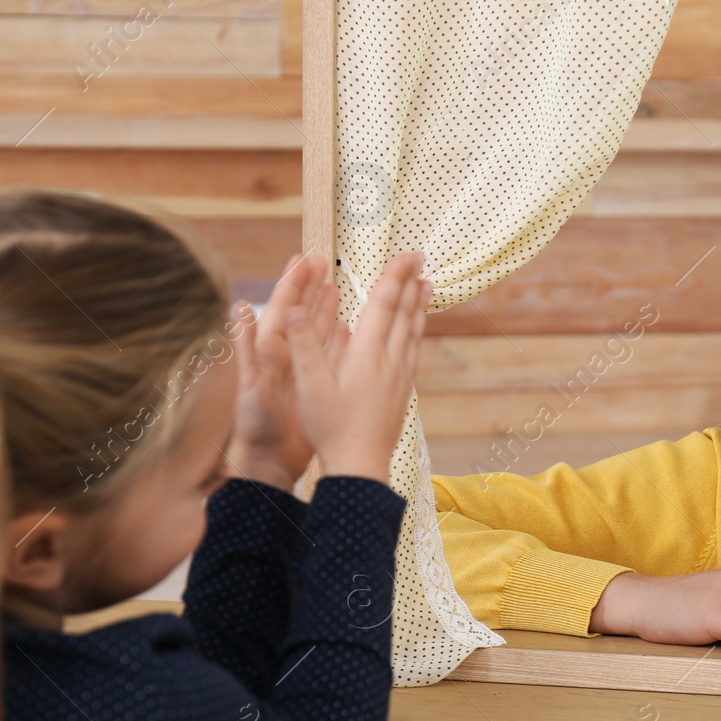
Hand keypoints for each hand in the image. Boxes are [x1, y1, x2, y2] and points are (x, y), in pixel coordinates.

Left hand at [223, 253, 349, 490]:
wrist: (268, 461)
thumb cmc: (254, 426)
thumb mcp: (248, 385)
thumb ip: (245, 347)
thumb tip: (239, 308)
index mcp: (269, 350)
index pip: (283, 307)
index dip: (294, 282)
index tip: (305, 258)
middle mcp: (285, 356)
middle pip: (301, 313)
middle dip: (310, 287)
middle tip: (322, 262)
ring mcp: (300, 370)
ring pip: (315, 332)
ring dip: (324, 309)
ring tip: (335, 288)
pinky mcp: (313, 386)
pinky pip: (328, 357)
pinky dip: (337, 342)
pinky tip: (347, 330)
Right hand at [284, 250, 429, 483]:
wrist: (360, 466)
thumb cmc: (331, 428)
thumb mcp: (310, 386)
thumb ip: (304, 345)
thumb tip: (293, 309)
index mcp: (367, 354)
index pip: (383, 305)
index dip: (394, 276)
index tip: (407, 254)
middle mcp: (389, 361)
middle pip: (403, 313)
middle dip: (411, 282)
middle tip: (421, 258)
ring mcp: (399, 378)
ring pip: (413, 332)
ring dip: (418, 306)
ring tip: (427, 286)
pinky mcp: (402, 393)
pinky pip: (413, 352)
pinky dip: (416, 333)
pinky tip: (415, 333)